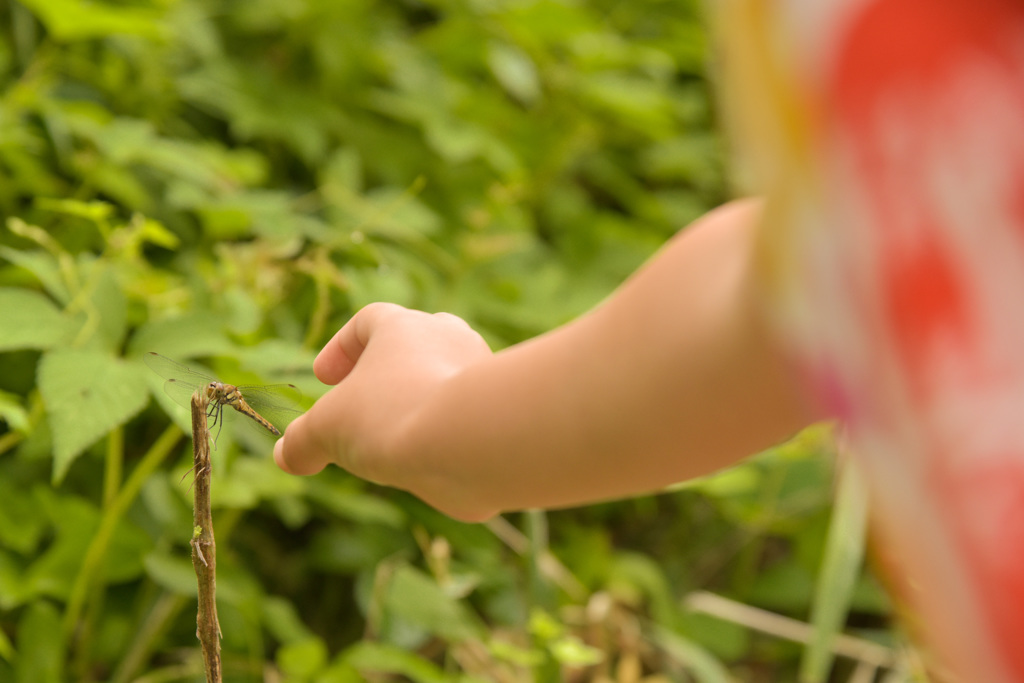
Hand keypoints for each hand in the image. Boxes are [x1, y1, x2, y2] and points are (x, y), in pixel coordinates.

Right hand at [274, 303, 491, 486]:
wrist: (472, 442)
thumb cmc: (392, 416)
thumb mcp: (328, 431)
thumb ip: (303, 440)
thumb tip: (287, 455)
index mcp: (403, 326)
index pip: (368, 321)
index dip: (342, 349)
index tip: (324, 379)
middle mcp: (449, 338)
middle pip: (415, 343)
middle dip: (386, 374)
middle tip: (363, 405)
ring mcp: (482, 372)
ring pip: (445, 380)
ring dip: (417, 405)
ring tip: (393, 442)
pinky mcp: (502, 410)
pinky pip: (467, 414)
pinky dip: (444, 432)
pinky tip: (428, 462)